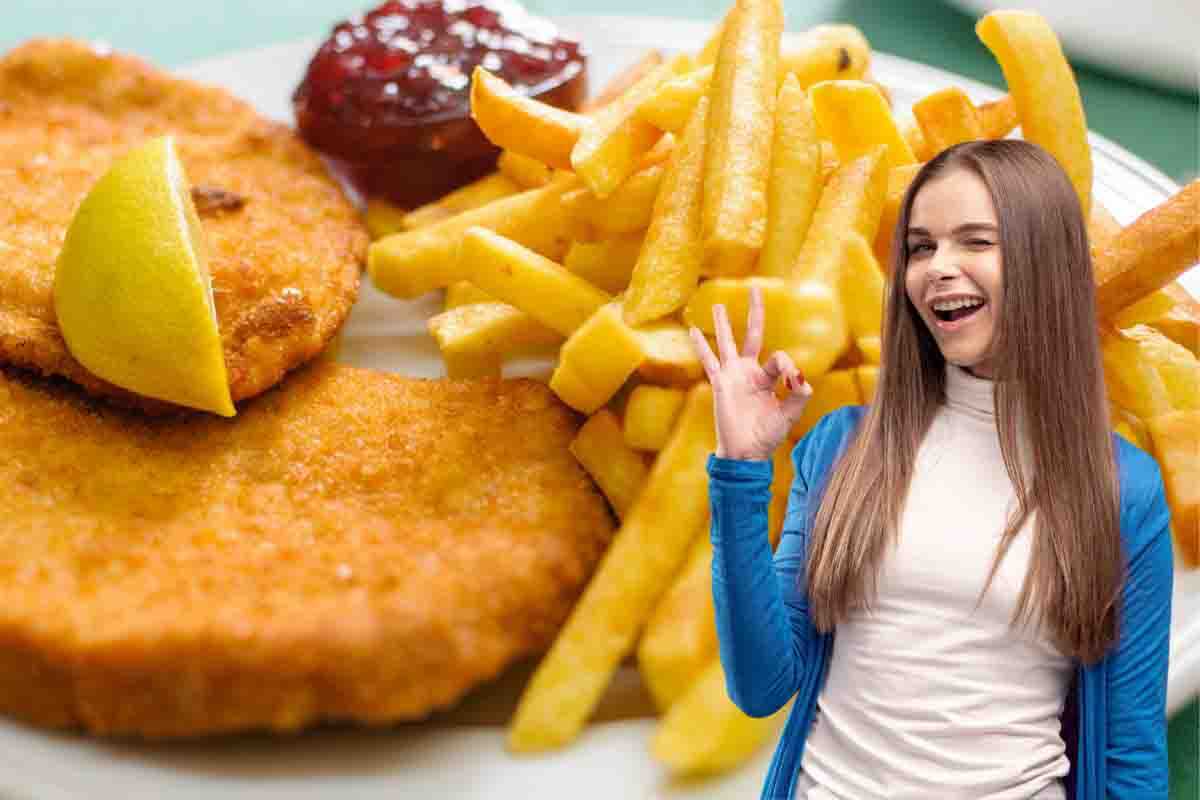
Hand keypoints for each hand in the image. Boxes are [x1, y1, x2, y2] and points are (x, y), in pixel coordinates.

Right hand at [689, 284, 812, 460]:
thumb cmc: (768, 436)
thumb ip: (798, 395)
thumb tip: (800, 375)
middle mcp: (750, 372)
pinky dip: (700, 346)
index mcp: (769, 377)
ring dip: (723, 323)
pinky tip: (693, 330)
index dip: (787, 366)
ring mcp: (733, 376)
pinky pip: (708, 360)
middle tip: (754, 289)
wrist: (745, 452)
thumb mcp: (789, 415)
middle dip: (754, 312)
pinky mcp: (719, 383)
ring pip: (727, 342)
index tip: (791, 381)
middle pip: (752, 334)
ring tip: (719, 305)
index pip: (779, 358)